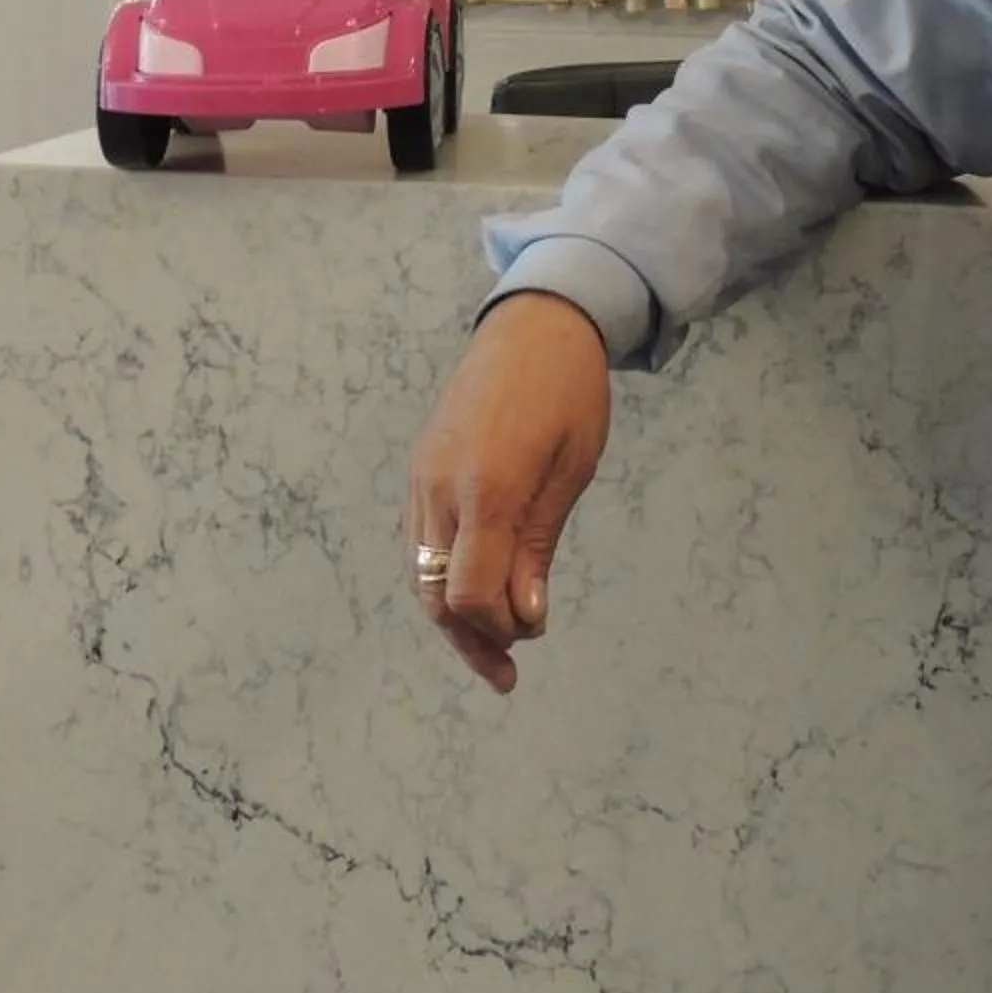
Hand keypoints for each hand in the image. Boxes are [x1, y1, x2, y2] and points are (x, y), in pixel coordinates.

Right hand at [404, 290, 611, 692]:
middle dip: (469, 638)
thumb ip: (538, 545)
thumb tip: (525, 615)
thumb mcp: (570, 471)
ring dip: (453, 615)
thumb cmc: (568, 392)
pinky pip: (421, 541)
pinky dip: (443, 576)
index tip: (533, 632)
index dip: (497, 629)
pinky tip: (477, 589)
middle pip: (435, 593)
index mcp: (486, 486)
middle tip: (507, 670)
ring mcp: (422, 475)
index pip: (470, 593)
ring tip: (493, 645)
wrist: (534, 322)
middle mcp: (440, 486)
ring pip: (421, 572)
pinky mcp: (420, 467)